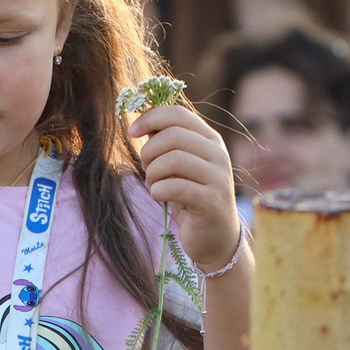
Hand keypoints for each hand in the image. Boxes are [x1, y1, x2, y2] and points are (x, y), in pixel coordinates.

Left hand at [130, 102, 241, 274]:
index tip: (132, 131)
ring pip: (172, 160)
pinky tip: (159, 197)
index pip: (178, 114)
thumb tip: (142, 120)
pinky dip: (157, 191)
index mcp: (210, 139)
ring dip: (153, 174)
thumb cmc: (190, 196)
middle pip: (172, 136)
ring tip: (154, 185)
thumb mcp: (179, 165)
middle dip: (149, 152)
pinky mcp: (211, 201)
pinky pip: (173, 187)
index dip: (151, 118)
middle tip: (146, 168)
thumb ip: (165, 142)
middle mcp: (218, 154)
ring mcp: (218, 177)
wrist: (215, 235)